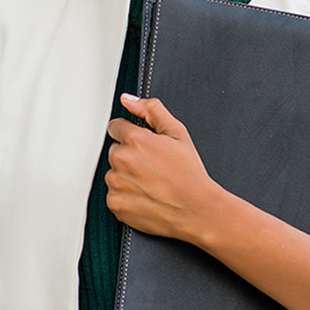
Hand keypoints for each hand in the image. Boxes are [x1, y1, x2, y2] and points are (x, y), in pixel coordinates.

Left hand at [105, 93, 224, 241]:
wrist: (195, 209)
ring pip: (113, 173)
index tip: (144, 146)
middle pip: (115, 150)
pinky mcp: (115, 204)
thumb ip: (151, 110)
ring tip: (150, 182)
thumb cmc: (189, 174)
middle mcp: (121, 160)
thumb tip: (128, 99)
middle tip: (152, 166)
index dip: (132, 135)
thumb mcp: (177, 133)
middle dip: (129, 155)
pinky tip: (145, 195)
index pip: (115, 127)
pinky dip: (125, 195)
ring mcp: (116, 183)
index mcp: (134, 139)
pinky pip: (113, 194)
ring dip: (126, 175)